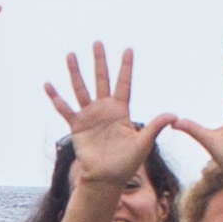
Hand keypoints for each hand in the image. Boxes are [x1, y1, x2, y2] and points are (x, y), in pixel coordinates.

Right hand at [44, 43, 149, 189]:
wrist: (105, 179)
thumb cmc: (126, 163)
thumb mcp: (143, 144)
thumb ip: (155, 127)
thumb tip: (174, 115)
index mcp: (121, 111)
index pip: (124, 84)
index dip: (126, 67)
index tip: (128, 49)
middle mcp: (104, 109)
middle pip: (101, 80)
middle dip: (100, 61)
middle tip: (98, 42)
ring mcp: (89, 116)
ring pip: (81, 89)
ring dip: (75, 72)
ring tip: (71, 55)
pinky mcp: (76, 126)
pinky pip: (64, 109)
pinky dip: (56, 97)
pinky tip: (48, 85)